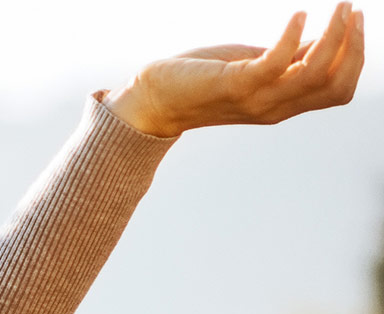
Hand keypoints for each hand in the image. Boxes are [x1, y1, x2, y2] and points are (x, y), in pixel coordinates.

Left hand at [106, 3, 364, 136]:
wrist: (152, 101)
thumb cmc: (201, 80)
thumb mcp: (254, 67)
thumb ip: (287, 61)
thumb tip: (322, 42)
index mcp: (283, 104)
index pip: (338, 90)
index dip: (356, 58)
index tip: (356, 23)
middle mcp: (275, 107)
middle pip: (335, 85)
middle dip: (354, 46)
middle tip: (353, 11)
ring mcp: (256, 99)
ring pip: (315, 72)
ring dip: (335, 36)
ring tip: (340, 6)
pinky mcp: (235, 85)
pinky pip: (277, 62)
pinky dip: (293, 36)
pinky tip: (299, 15)